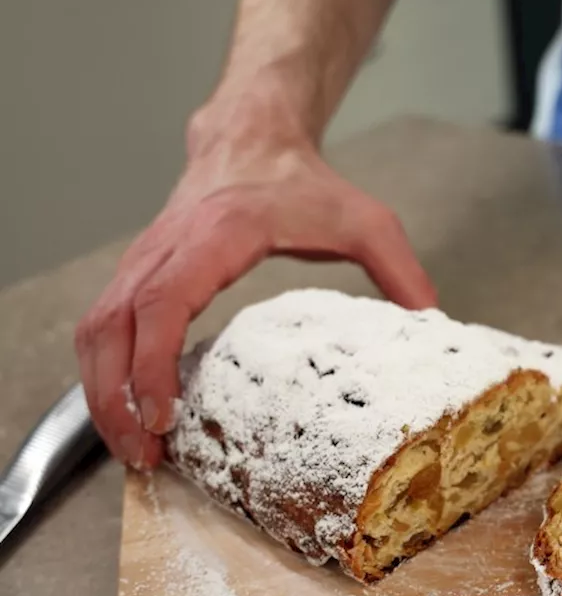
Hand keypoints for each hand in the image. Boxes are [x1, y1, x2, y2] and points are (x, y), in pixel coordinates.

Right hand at [75, 124, 435, 469]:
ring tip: (136, 449)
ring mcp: (143, 260)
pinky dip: (106, 373)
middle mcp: (166, 248)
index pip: (163, 302)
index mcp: (217, 236)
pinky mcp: (137, 273)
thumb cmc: (303, 183)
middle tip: (145, 456)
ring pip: (95, 329)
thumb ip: (402, 271)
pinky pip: (103, 326)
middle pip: (111, 327)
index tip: (164, 415)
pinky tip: (131, 414)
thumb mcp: (367, 221)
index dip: (154, 363)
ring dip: (102, 393)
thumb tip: (433, 325)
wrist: (253, 139)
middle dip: (115, 398)